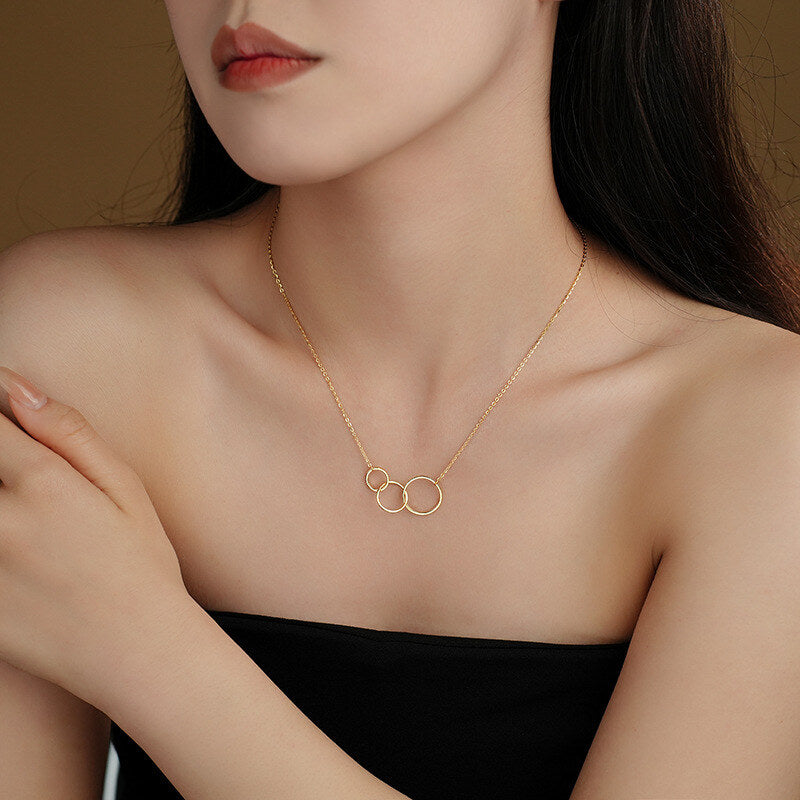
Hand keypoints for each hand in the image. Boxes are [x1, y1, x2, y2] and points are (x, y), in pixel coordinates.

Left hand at [0, 365, 189, 705]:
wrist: (137, 652)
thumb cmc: (141, 566)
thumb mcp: (126, 489)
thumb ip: (70, 434)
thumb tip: (17, 388)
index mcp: (43, 483)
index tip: (1, 414)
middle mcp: (0, 521)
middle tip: (13, 476)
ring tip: (19, 513)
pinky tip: (13, 542)